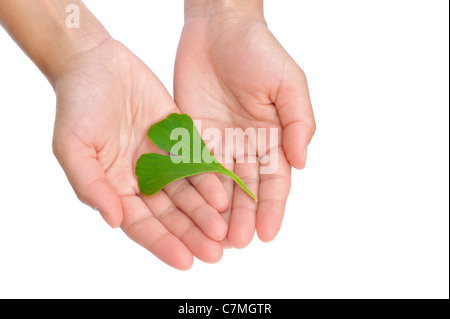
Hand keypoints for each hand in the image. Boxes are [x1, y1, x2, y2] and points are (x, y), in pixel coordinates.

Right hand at [53, 39, 228, 268]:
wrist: (96, 63)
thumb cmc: (77, 105)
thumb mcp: (72, 146)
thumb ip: (91, 184)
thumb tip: (113, 220)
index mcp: (117, 188)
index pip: (143, 225)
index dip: (163, 244)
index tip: (186, 261)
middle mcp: (143, 179)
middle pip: (171, 214)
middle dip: (192, 233)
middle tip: (216, 252)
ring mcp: (163, 159)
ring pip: (189, 192)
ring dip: (206, 211)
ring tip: (225, 228)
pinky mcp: (180, 137)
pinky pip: (198, 161)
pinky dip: (210, 178)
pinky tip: (225, 192)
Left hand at [174, 4, 315, 247]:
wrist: (218, 27)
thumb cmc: (259, 50)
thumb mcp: (289, 83)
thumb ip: (299, 123)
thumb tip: (301, 163)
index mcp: (273, 137)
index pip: (275, 181)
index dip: (273, 208)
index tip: (267, 233)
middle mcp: (245, 146)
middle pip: (246, 190)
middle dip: (244, 216)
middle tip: (238, 243)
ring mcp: (217, 143)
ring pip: (218, 186)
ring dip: (218, 212)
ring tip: (215, 237)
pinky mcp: (190, 135)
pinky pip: (190, 166)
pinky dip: (192, 189)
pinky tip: (190, 210)